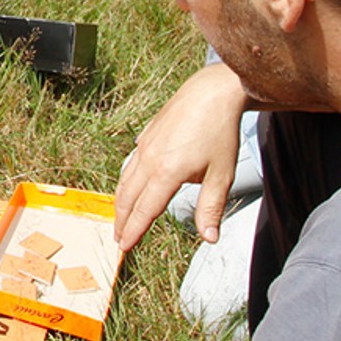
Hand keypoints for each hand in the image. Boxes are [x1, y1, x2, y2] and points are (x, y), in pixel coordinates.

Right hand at [113, 62, 248, 250]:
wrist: (211, 94)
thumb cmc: (220, 133)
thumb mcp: (222, 175)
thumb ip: (211, 208)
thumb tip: (209, 238)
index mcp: (166, 173)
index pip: (145, 210)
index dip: (134, 231)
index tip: (124, 247)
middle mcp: (149, 161)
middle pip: (127, 198)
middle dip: (122, 221)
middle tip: (119, 239)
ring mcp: (144, 147)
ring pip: (124, 180)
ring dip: (121, 203)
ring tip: (121, 218)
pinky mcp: (146, 136)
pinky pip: (130, 165)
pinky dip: (125, 182)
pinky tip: (130, 186)